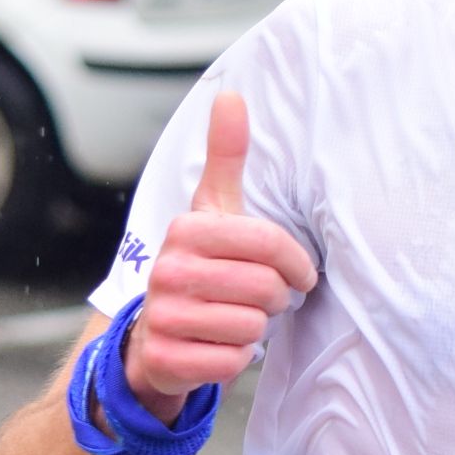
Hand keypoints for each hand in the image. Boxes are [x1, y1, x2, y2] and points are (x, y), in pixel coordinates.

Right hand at [120, 89, 316, 422]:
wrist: (155, 335)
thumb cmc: (200, 266)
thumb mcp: (213, 210)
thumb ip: (226, 156)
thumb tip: (230, 93)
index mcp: (186, 229)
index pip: (270, 244)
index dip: (296, 264)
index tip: (299, 274)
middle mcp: (166, 270)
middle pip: (266, 288)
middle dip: (275, 299)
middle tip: (259, 298)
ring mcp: (162, 317)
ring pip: (252, 327)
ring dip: (255, 328)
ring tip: (235, 318)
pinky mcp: (165, 360)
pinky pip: (233, 361)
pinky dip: (236, 358)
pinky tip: (218, 346)